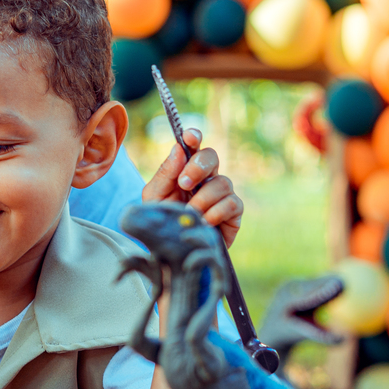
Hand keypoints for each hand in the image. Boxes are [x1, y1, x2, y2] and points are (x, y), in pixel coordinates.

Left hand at [142, 129, 243, 245]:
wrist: (170, 252)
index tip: (189, 136)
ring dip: (204, 198)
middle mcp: (207, 178)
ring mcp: (222, 195)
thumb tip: (178, 148)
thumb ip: (166, 174)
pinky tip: (204, 221)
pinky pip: (232, 204)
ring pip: (223, 182)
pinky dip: (216, 212)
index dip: (194, 137)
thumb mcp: (155, 197)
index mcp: (186, 170)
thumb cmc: (163, 222)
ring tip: (190, 212)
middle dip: (198, 167)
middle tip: (184, 183)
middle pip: (212, 156)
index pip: (194, 147)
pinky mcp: (233, 214)